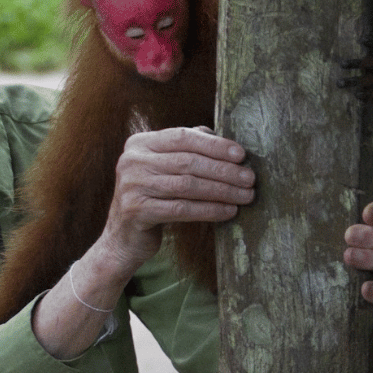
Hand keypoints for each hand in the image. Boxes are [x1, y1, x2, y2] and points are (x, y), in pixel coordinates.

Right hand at [100, 126, 254, 270]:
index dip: (214, 145)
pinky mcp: (136, 211)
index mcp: (140, 143)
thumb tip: (225, 140)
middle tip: (250, 178)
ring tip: (245, 196)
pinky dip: (209, 210)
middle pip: (188, 162)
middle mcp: (132, 160)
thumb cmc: (152, 197)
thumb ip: (186, 149)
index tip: (241, 155)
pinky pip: (182, 209)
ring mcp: (132, 186)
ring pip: (187, 185)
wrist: (123, 236)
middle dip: (223, 170)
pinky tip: (229, 212)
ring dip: (222, 191)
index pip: (183, 137)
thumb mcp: (163, 167)